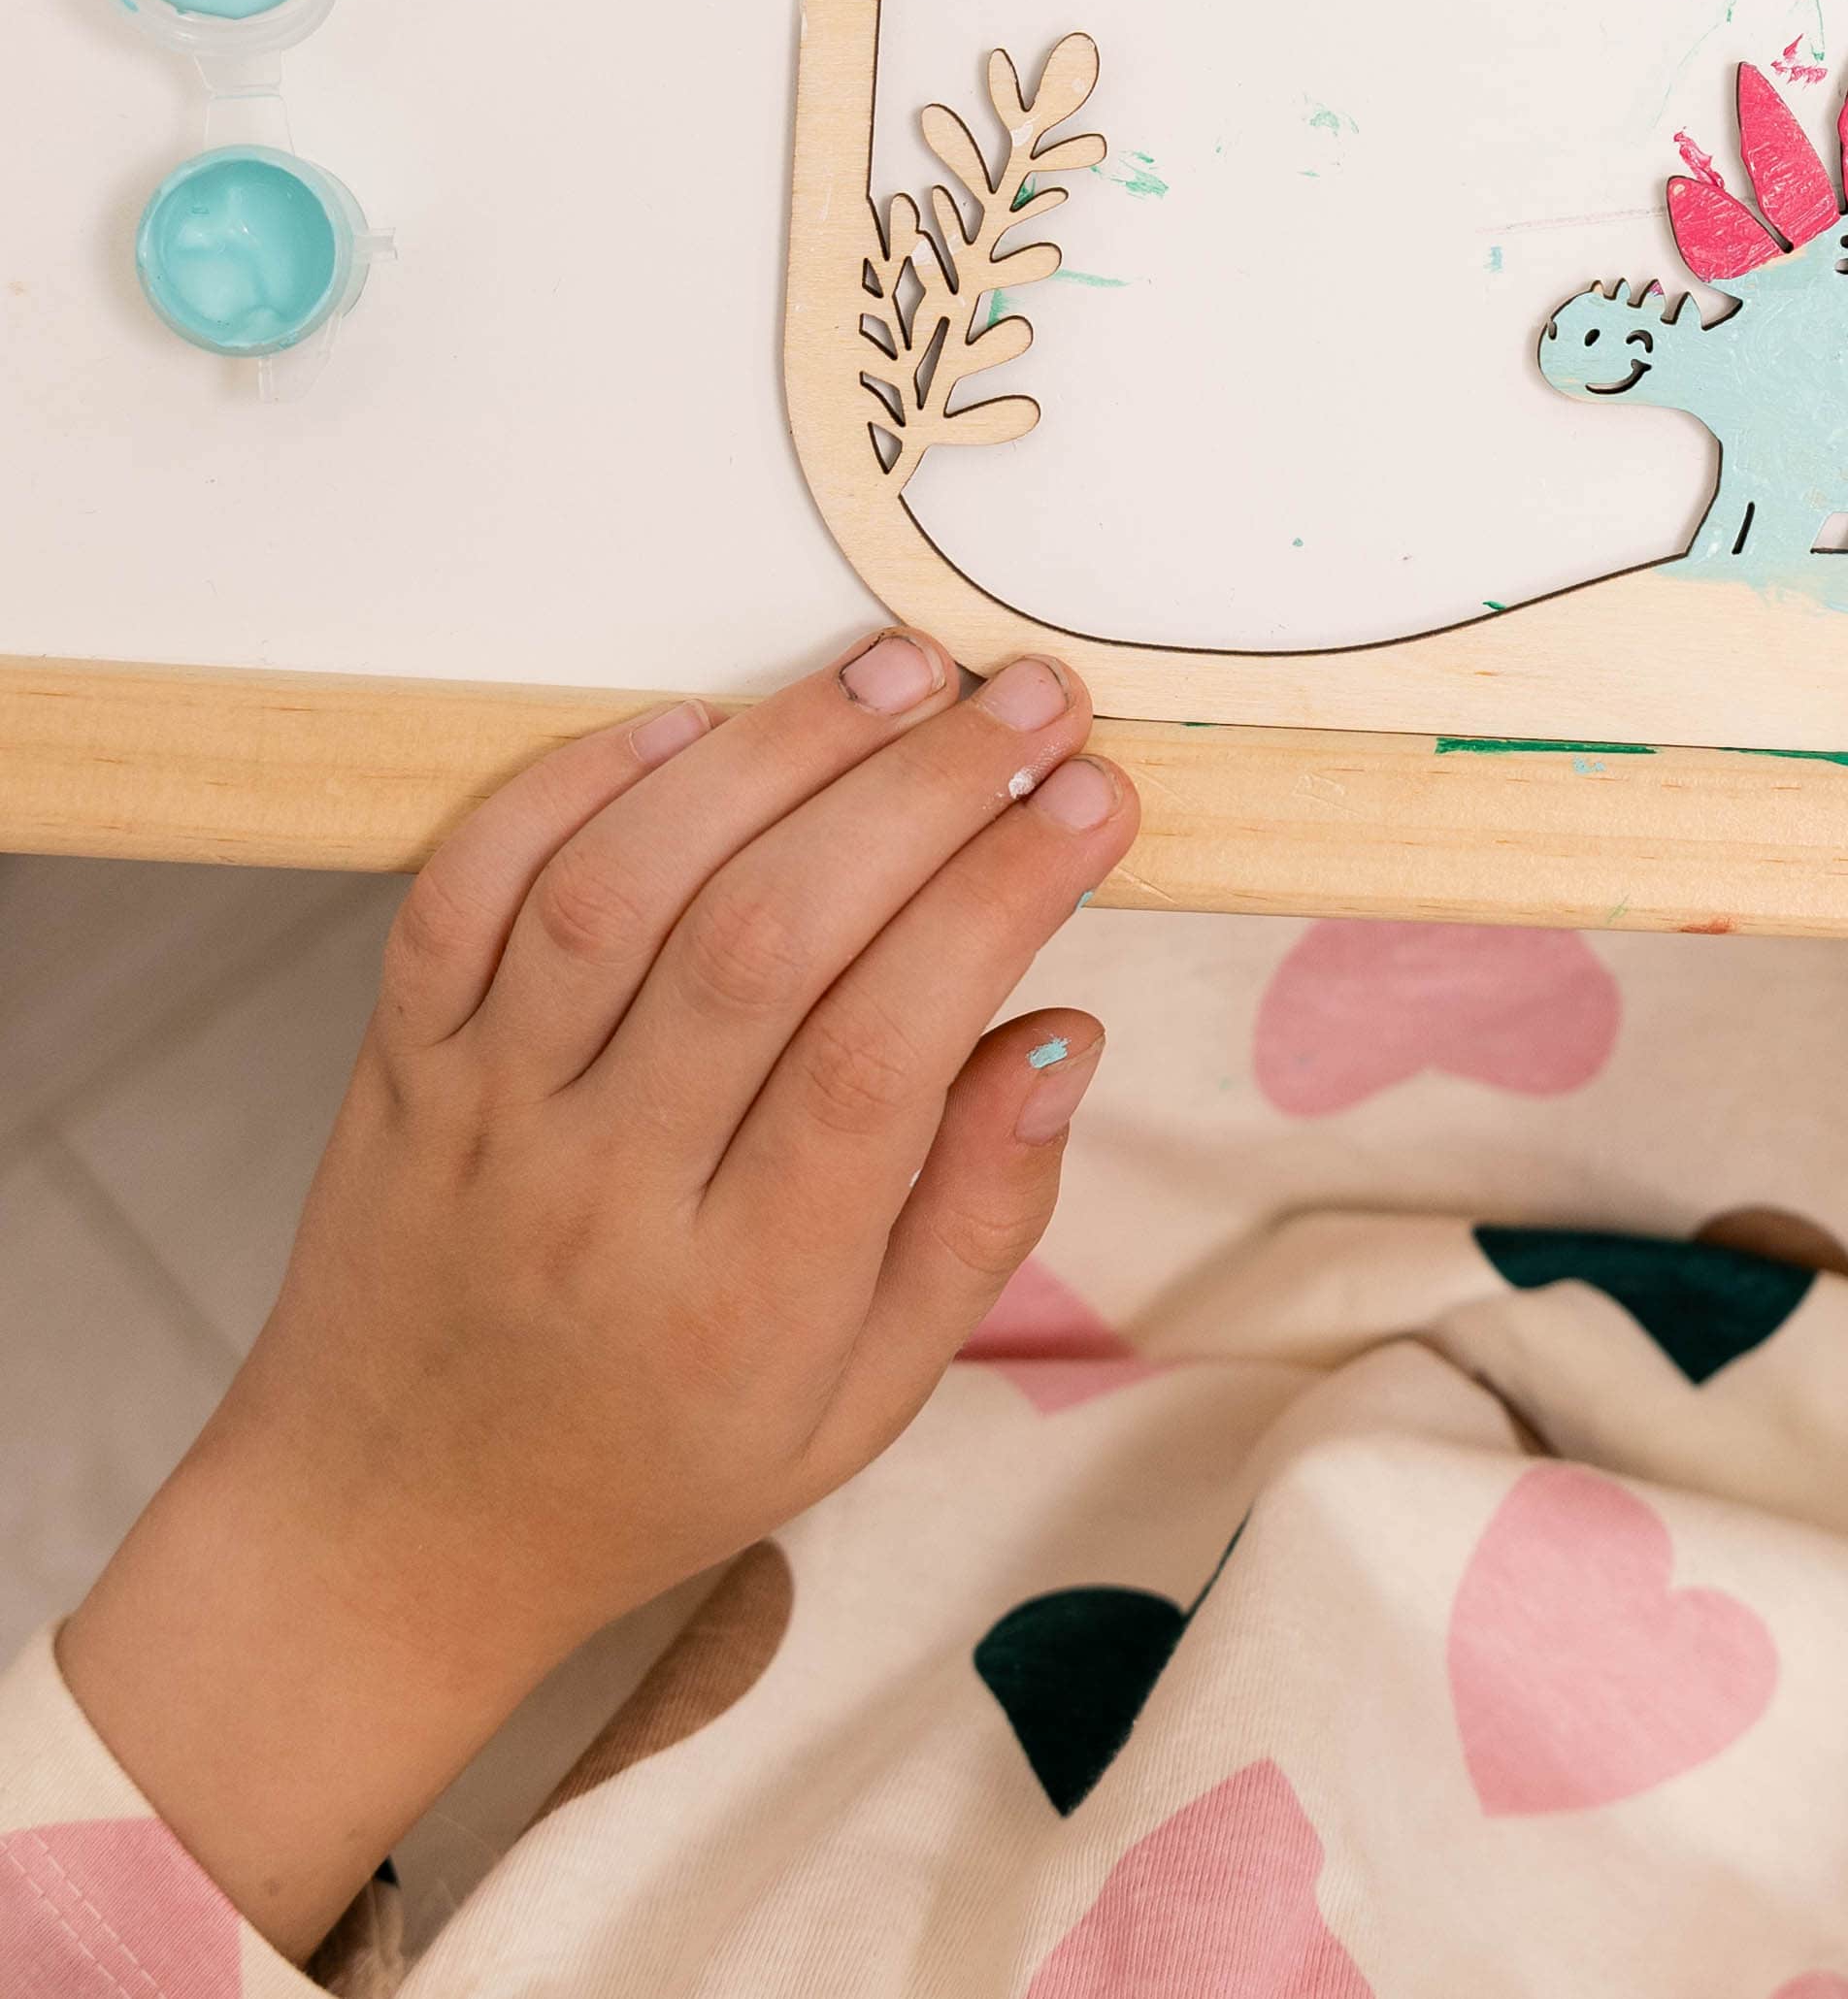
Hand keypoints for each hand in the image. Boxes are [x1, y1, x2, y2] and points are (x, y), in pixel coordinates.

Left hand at [60, 634, 1139, 1957]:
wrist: (388, 1538)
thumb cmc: (657, 1459)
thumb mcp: (864, 1402)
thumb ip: (979, 1219)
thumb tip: (1065, 1034)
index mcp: (745, 1296)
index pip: (888, 1051)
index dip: (1003, 898)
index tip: (1095, 800)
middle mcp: (606, 1194)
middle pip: (766, 941)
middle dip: (922, 790)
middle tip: (1030, 701)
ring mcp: (486, 1117)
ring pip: (622, 889)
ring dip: (772, 753)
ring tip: (896, 673)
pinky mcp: (399, 1064)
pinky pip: (464, 894)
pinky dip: (570, 786)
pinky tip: (693, 726)